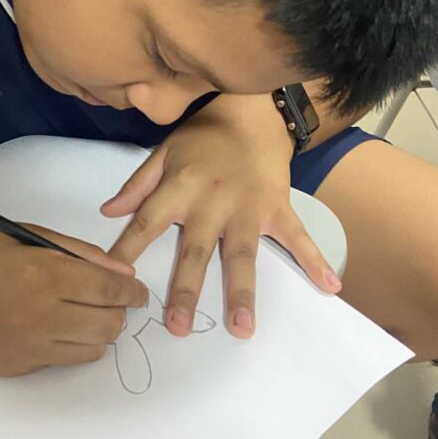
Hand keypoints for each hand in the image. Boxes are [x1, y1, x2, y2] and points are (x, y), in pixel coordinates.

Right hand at [0, 217, 148, 376]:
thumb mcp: (33, 236)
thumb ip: (82, 255)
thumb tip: (123, 275)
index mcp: (44, 276)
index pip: (109, 292)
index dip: (132, 294)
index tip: (138, 293)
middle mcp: (38, 317)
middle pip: (108, 327)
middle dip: (117, 314)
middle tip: (109, 302)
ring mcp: (25, 348)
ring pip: (90, 351)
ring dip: (96, 333)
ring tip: (80, 314)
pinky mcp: (12, 368)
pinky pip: (57, 362)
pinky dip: (63, 345)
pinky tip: (46, 326)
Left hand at [101, 94, 340, 339]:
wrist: (252, 110)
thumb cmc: (203, 135)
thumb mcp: (164, 152)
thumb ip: (137, 185)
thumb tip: (108, 213)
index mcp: (180, 188)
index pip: (147, 223)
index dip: (128, 250)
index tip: (114, 282)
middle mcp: (212, 202)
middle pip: (196, 250)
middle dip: (187, 288)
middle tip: (178, 327)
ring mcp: (248, 208)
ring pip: (243, 254)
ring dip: (243, 291)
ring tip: (243, 328)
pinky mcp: (278, 207)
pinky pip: (297, 236)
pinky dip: (315, 259)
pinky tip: (330, 285)